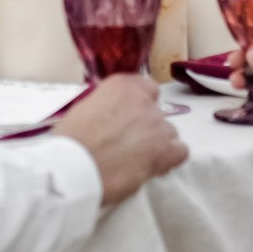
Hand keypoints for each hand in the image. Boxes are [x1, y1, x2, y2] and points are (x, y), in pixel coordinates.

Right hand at [47, 74, 185, 207]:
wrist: (74, 166)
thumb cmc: (71, 139)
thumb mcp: (86, 107)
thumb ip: (108, 105)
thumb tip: (113, 115)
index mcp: (123, 85)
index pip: (147, 87)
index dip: (140, 104)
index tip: (130, 117)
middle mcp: (145, 101)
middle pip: (157, 112)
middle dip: (146, 126)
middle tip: (128, 142)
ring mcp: (157, 125)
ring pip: (169, 132)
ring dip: (157, 142)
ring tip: (139, 158)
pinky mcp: (164, 152)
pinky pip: (180, 151)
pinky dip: (171, 158)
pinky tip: (156, 165)